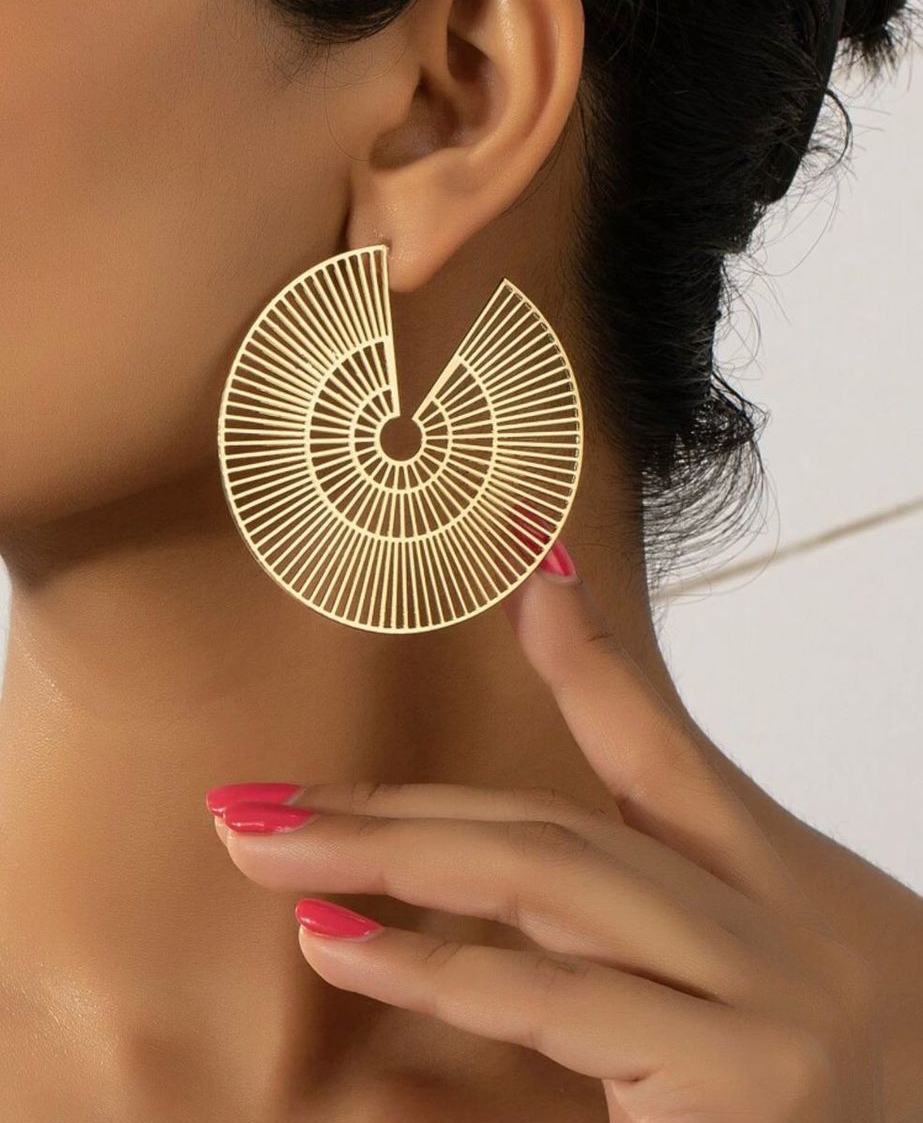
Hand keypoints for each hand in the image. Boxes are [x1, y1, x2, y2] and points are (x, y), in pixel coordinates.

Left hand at [205, 543, 883, 1121]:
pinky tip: (345, 946)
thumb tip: (543, 810)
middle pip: (560, 830)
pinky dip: (446, 974)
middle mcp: (766, 920)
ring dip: (397, 857)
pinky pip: (559, 1008)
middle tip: (261, 797)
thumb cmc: (846, 1046)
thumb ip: (657, 868)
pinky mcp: (730, 1086)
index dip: (584, 650)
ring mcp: (751, 1003)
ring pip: (552, 889)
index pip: (660, 745)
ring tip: (271, 841)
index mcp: (771, 871)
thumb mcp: (769, 932)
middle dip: (407, 808)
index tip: (521, 562)